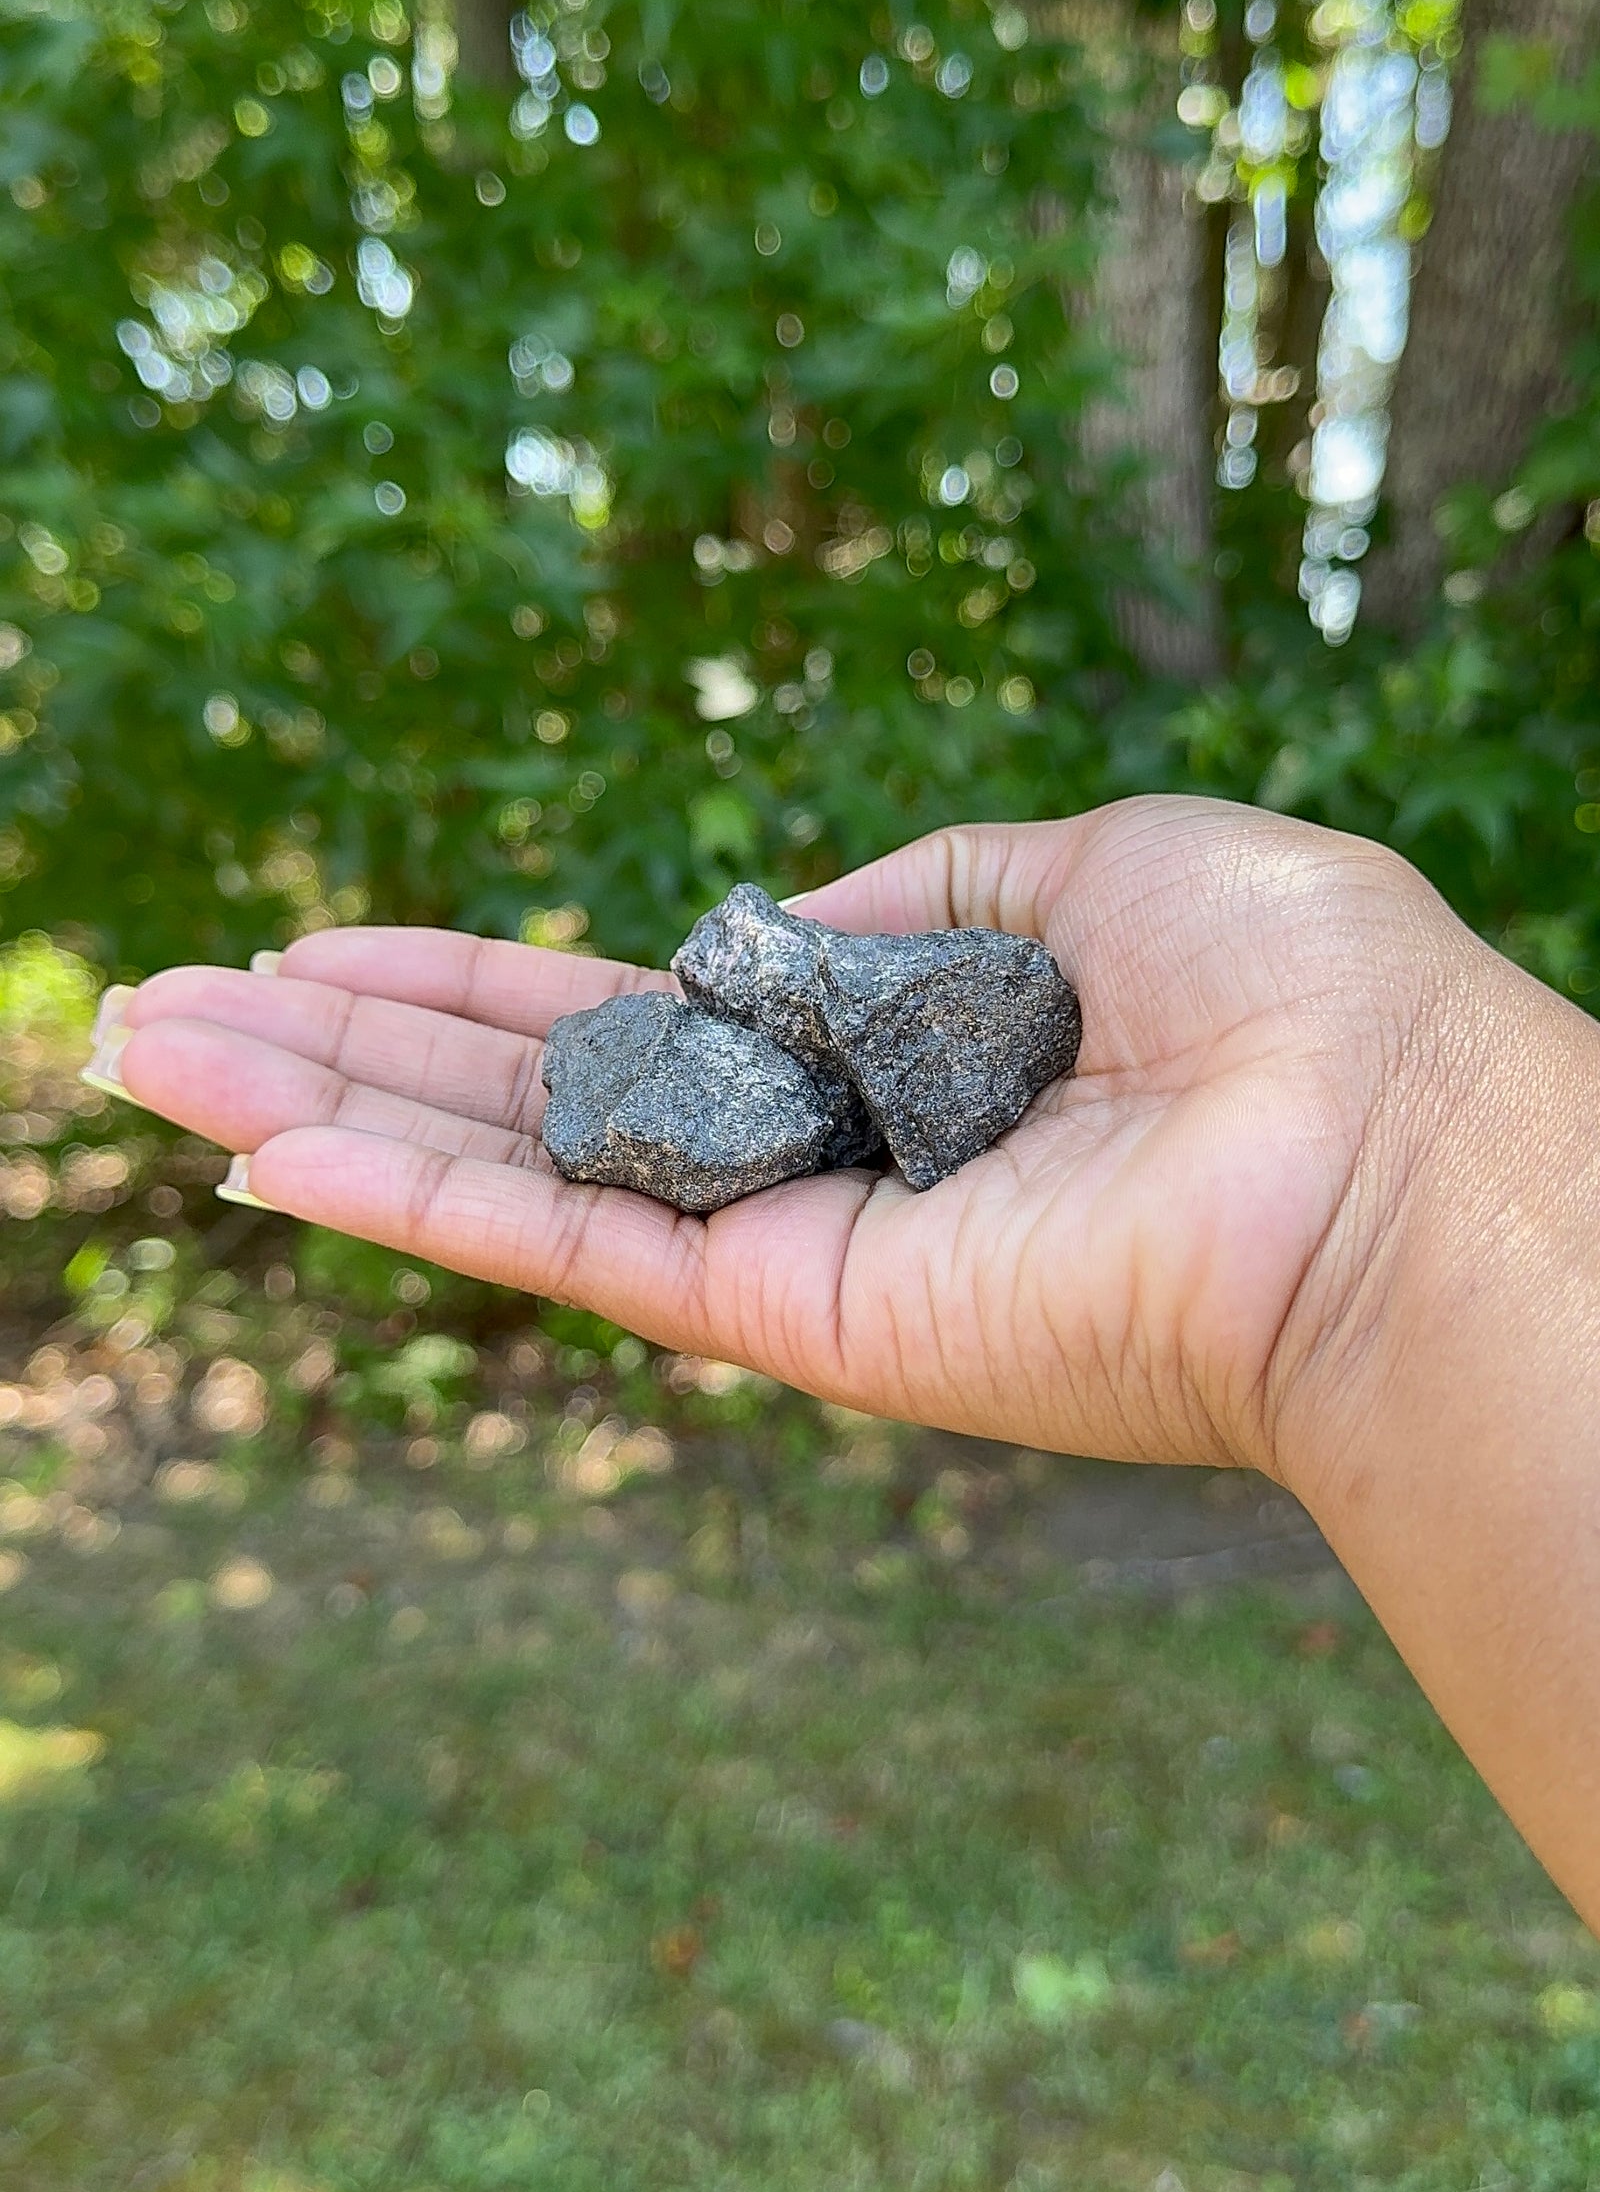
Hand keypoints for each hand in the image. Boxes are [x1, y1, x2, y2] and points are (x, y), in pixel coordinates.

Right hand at [100, 796, 1473, 1481]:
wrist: (1385, 1150)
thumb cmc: (1292, 992)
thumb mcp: (1085, 867)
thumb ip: (902, 898)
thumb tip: (752, 924)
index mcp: (882, 1049)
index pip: (629, 1011)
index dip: (471, 975)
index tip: (333, 940)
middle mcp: (816, 1159)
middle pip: (528, 1093)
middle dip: (341, 1045)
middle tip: (158, 1007)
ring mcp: (791, 1249)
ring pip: (507, 1175)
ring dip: (319, 1113)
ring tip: (146, 1056)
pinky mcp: (792, 1324)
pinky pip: (570, 1251)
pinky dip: (412, 1202)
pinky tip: (270, 1155)